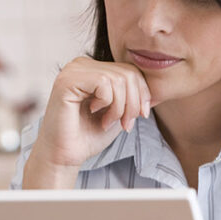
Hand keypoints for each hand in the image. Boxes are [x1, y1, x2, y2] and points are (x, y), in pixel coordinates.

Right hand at [24, 57, 152, 187]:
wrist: (65, 156)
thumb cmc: (89, 135)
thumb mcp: (120, 111)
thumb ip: (133, 94)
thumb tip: (155, 85)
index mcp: (93, 68)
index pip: (131, 70)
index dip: (143, 94)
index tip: (140, 117)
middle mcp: (81, 64)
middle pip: (128, 73)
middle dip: (134, 103)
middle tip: (126, 124)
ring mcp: (73, 70)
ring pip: (118, 79)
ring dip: (120, 107)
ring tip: (108, 122)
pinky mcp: (67, 80)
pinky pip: (104, 83)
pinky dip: (108, 103)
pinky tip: (94, 113)